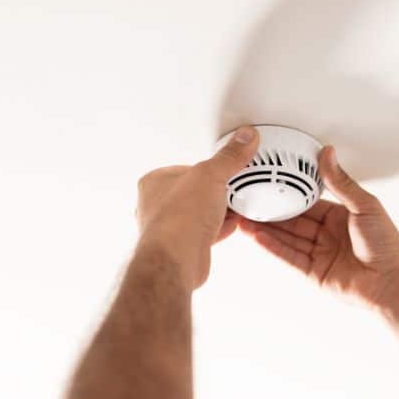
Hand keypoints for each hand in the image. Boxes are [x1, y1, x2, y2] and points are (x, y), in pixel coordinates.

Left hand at [135, 126, 258, 289]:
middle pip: (194, 191)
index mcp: (154, 182)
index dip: (207, 168)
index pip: (186, 167)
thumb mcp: (211, 175)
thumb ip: (229, 157)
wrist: (178, 259)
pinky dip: (220, 228)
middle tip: (231, 185)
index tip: (223, 166)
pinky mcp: (185, 246)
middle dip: (213, 191)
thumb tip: (243, 139)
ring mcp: (171, 227)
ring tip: (233, 205)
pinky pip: (206, 232)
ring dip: (217, 210)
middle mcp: (158, 205)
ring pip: (199, 213)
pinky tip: (231, 225)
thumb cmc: (178, 218)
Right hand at [239, 146, 398, 307]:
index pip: (309, 201)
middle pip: (294, 220)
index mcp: (341, 216)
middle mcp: (329, 235)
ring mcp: (320, 254)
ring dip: (266, 228)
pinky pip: (289, 256)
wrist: (391, 282)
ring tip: (244, 216)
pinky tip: (257, 236)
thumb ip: (341, 182)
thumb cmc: (387, 246)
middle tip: (250, 198)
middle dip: (272, 211)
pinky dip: (272, 246)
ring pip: (287, 238)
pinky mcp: (313, 272)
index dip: (290, 193)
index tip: (271, 181)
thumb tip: (328, 154)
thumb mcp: (365, 205)